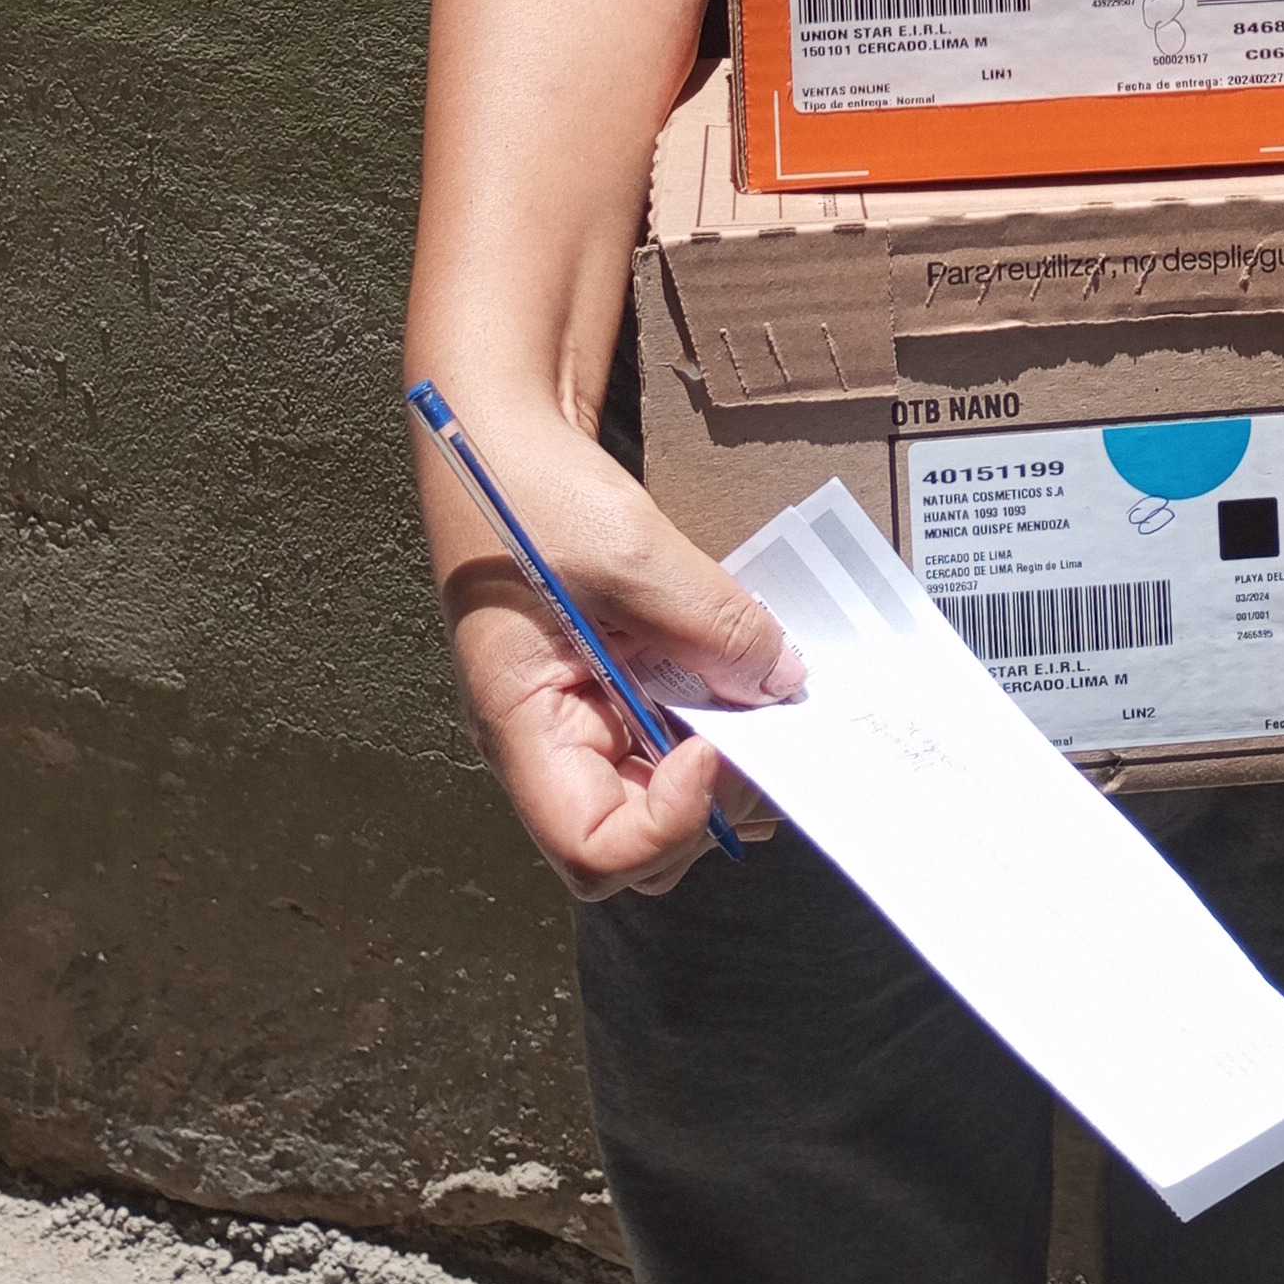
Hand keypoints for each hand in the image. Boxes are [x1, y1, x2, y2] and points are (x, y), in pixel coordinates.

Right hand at [424, 404, 804, 900]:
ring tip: (765, 700)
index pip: (593, 848)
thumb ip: (711, 621)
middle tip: (762, 732)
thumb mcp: (630, 550)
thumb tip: (783, 683)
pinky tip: (748, 675)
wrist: (500, 434)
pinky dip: (717, 722)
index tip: (708, 749)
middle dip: (708, 808)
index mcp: (522, 728)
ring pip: (661, 798)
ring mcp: (583, 720)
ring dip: (723, 766)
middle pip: (634, 845)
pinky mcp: (612, 688)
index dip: (666, 825)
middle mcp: (550, 745)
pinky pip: (670, 738)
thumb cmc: (532, 491)